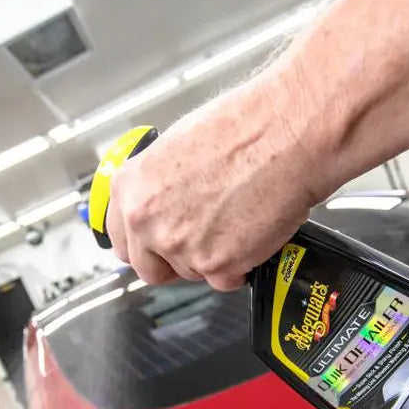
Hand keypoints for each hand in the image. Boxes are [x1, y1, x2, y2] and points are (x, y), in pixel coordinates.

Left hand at [105, 68, 330, 290]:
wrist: (286, 135)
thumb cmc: (244, 129)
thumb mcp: (179, 148)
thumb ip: (159, 187)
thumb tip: (163, 207)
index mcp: (131, 187)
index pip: (121, 239)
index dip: (144, 244)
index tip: (157, 245)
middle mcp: (146, 220)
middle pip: (149, 268)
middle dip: (173, 263)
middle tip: (201, 242)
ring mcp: (179, 246)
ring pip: (191, 274)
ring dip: (212, 260)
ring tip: (236, 223)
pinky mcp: (216, 265)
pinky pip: (225, 280)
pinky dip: (241, 266)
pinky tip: (251, 233)